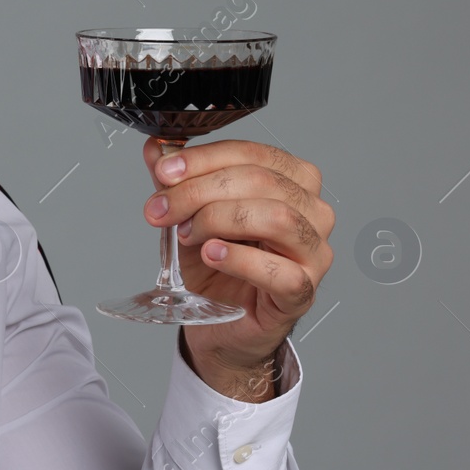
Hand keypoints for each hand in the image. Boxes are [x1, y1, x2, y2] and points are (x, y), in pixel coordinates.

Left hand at [141, 137, 333, 399]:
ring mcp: (314, 254)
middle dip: (201, 190)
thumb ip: (176, 181)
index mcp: (292, 180)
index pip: (254, 153)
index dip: (204, 159)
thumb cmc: (215, 263)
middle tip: (162, 208)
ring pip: (277, 218)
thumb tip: (156, 149)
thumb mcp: (189, 213)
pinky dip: (241, 259)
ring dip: (220, 219)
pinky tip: (212, 254)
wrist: (219, 319)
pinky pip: (280, 272)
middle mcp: (312, 212)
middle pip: (262, 182)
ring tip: (188, 233)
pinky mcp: (302, 293)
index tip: (163, 171)